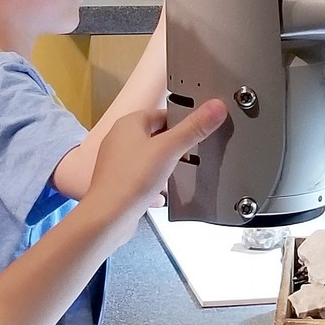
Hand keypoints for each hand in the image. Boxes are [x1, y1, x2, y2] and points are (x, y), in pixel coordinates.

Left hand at [80, 98, 224, 236]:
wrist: (109, 217)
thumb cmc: (130, 181)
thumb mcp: (170, 149)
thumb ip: (194, 128)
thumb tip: (216, 107)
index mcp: (129, 124)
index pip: (163, 113)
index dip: (182, 121)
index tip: (197, 129)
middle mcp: (120, 140)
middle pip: (157, 136)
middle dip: (174, 147)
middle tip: (189, 154)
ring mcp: (118, 162)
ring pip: (150, 159)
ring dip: (164, 167)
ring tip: (175, 175)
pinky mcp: (119, 182)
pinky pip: (142, 179)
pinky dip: (154, 185)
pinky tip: (162, 194)